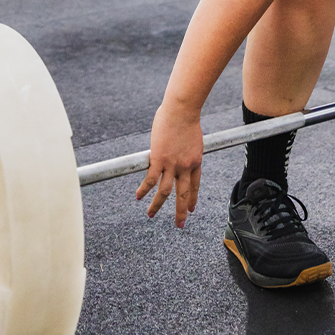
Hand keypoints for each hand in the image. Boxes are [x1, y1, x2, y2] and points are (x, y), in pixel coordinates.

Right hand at [135, 99, 203, 225]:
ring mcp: (172, 164)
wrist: (182, 110)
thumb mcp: (192, 138)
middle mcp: (185, 166)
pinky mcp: (159, 159)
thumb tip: (177, 150)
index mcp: (195, 161)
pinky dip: (144, 190)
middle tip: (180, 224)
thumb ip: (185, 149)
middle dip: (181, 212)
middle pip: (183, 195)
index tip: (192, 210)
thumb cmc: (186, 117)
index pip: (195, 186)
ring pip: (165, 192)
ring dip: (157, 206)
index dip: (193, 199)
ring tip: (151, 215)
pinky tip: (138, 196)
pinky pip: (150, 180)